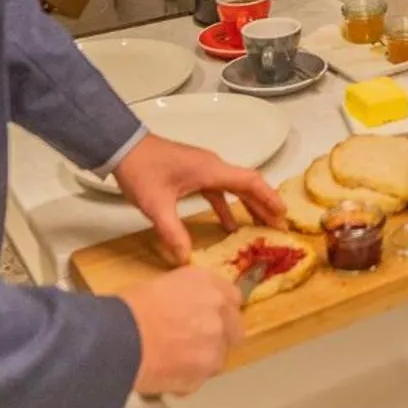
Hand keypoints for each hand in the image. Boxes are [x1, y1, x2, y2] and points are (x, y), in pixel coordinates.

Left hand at [112, 134, 284, 263]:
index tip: (284, 214)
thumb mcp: (156, 205)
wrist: (123, 148)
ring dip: (249, 205)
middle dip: (265, 204)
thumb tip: (186, 260)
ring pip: (235, 187)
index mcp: (211, 170)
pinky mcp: (194, 174)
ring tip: (262, 225)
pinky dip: (227, 206)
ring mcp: (204, 169)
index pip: (250, 181)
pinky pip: (219, 190)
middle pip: (247, 184)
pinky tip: (228, 225)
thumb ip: (172, 233)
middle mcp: (213, 167)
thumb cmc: (142, 171)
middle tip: (280, 226)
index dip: (269, 198)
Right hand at [118, 266, 242, 396]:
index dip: (220, 310)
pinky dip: (188, 379)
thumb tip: (187, 309)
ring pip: (219, 356)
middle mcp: (218, 309)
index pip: (232, 297)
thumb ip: (187, 296)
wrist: (119, 338)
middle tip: (196, 342)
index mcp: (207, 283)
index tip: (209, 317)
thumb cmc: (129, 308)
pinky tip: (166, 374)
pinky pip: (201, 378)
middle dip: (220, 336)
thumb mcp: (162, 286)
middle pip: (234, 328)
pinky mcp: (206, 369)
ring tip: (175, 361)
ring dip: (202, 359)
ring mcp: (216, 341)